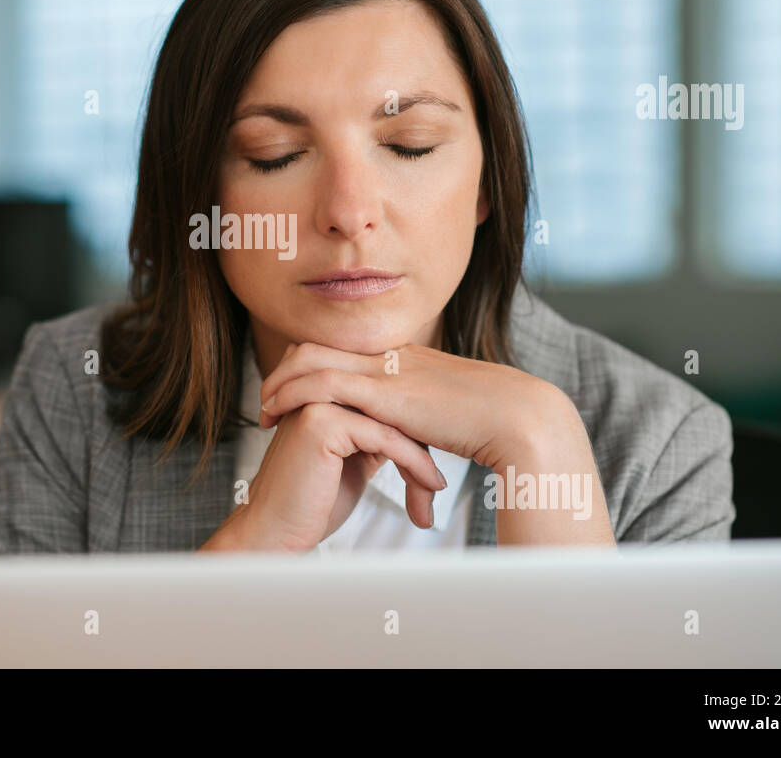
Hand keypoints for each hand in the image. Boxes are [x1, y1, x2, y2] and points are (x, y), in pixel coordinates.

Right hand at [221, 400, 447, 552]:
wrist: (274, 532)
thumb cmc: (310, 504)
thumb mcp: (351, 462)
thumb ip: (372, 438)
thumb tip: (409, 434)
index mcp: (323, 394)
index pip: (383, 398)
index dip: (414, 428)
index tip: (433, 461)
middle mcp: (317, 389)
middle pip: (389, 403)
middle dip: (423, 435)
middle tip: (439, 473)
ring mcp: (316, 400)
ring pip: (391, 419)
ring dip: (421, 454)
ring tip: (435, 485)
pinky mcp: (321, 421)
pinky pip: (385, 437)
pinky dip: (414, 464)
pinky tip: (428, 487)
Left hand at [258, 341, 574, 471]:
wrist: (516, 416)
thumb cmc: (492, 422)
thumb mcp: (448, 413)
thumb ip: (423, 419)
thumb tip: (417, 436)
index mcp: (404, 357)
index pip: (342, 349)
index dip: (309, 366)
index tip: (291, 391)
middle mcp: (389, 354)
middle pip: (318, 344)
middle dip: (285, 368)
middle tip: (268, 398)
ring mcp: (384, 368)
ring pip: (311, 358)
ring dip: (279, 382)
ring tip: (264, 410)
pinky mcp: (383, 390)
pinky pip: (323, 383)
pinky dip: (292, 395)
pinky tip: (277, 415)